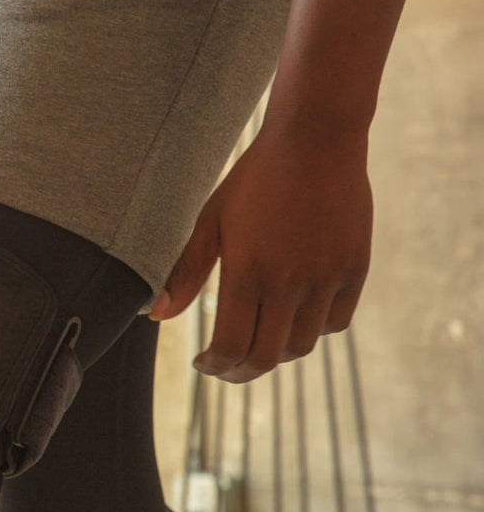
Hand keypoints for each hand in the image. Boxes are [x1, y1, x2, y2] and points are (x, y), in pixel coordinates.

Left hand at [149, 127, 373, 382]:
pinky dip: (314, 330)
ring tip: (258, 341)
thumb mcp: (210, 220)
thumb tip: (157, 316)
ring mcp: (326, 278)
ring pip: (302, 345)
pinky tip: (295, 317)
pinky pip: (336, 322)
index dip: (215, 366)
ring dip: (276, 352)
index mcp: (248, 273)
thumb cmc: (254, 179)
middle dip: (240, 372)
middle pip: (266, 358)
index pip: (232, 347)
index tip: (204, 363)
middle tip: (226, 369)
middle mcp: (289, 283)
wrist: (315, 139)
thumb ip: (186, 272)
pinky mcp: (355, 268)